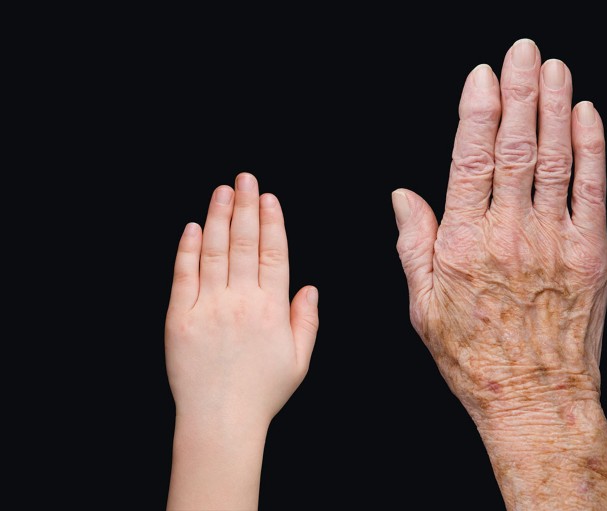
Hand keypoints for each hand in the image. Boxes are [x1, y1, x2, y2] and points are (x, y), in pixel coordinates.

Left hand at [166, 173, 317, 508]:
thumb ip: (306, 320)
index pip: (273, 254)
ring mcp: (207, 307)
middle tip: (246, 178)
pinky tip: (192, 227)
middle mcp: (241, 301)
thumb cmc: (261, 393)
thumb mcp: (299, 360)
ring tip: (222, 190)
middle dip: (245, 206)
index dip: (271, 222)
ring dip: (218, 217)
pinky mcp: (179, 318)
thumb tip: (310, 287)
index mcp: (272, 309)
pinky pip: (183, 275)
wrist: (220, 421)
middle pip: (243, 243)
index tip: (269, 198)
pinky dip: (187, 249)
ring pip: (213, 251)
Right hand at [393, 39, 606, 508]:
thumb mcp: (423, 305)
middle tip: (523, 52)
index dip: (477, 112)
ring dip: (555, 108)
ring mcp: (552, 241)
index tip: (482, 76)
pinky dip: (589, 149)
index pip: (469, 161)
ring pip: (552, 159)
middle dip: (519, 92)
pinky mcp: (589, 253)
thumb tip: (403, 196)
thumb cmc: (474, 356)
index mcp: (461, 244)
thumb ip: (413, 244)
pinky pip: (591, 190)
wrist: (535, 397)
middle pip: (514, 148)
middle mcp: (507, 234)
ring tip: (554, 69)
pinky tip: (586, 116)